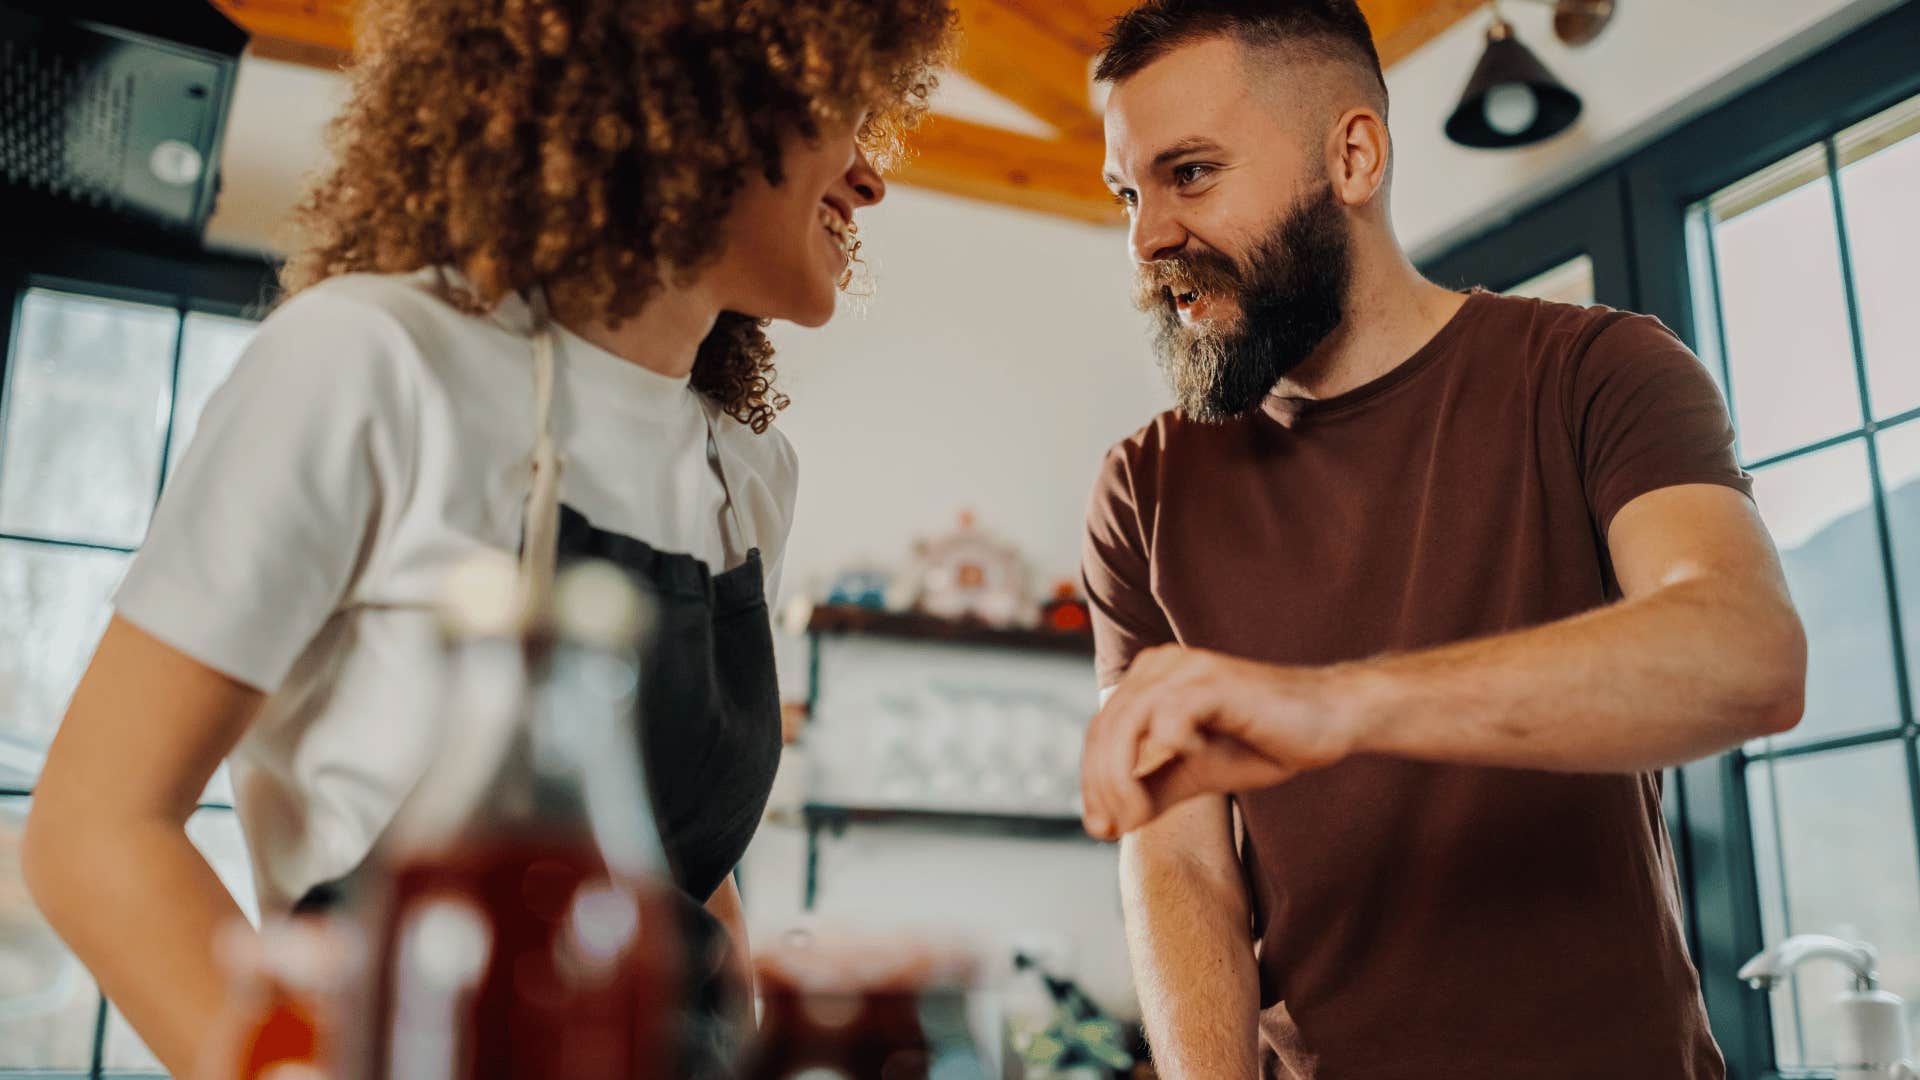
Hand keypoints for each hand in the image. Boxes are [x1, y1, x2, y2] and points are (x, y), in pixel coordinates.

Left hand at [1079, 645, 1360, 838]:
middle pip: (1105, 728)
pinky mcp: (1215, 681)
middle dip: (1102, 786)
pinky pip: (1170, 714)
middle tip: (1115, 829)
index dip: (1092, 782)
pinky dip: (1168, 747)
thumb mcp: (1197, 772)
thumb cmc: (1265, 740)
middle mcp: (1161, 666)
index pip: (1100, 731)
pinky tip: (1187, 764)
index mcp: (1150, 680)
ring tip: (1138, 815)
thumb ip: (1154, 788)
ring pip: (1128, 722)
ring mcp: (1188, 669)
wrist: (1331, 718)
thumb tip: (1106, 824)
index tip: (1101, 829)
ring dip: (1123, 777)